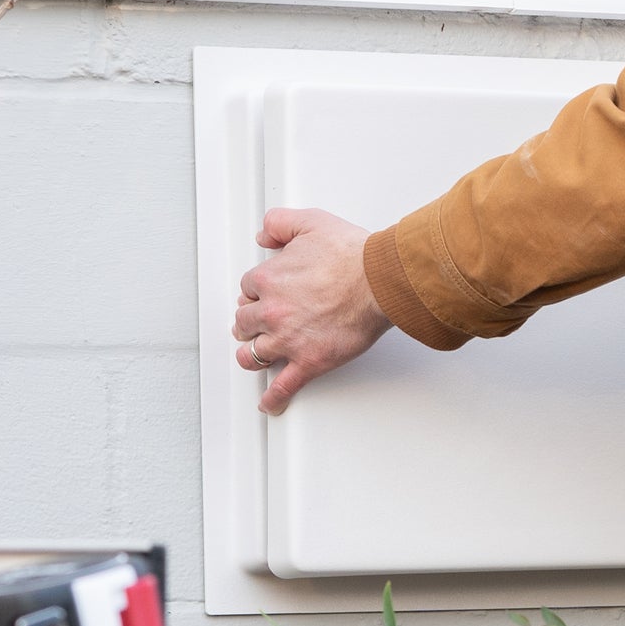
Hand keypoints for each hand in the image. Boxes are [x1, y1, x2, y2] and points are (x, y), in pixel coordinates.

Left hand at [233, 207, 392, 414]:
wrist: (380, 282)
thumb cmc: (353, 256)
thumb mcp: (311, 222)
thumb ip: (281, 224)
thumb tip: (264, 235)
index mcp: (268, 279)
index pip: (248, 288)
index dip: (256, 291)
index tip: (263, 293)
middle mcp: (272, 312)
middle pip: (245, 323)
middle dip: (249, 323)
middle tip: (256, 324)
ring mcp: (288, 339)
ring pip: (254, 355)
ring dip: (252, 355)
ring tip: (256, 356)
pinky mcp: (309, 361)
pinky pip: (284, 386)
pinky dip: (274, 398)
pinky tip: (269, 403)